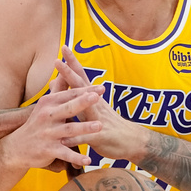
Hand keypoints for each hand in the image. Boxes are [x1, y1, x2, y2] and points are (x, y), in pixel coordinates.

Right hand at [0, 86, 103, 169]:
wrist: (17, 147)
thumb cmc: (38, 123)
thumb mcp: (46, 104)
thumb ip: (58, 87)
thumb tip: (64, 65)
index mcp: (48, 104)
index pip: (68, 94)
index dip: (85, 91)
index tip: (101, 88)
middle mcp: (47, 117)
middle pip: (67, 108)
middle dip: (82, 102)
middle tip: (97, 97)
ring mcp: (47, 134)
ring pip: (68, 130)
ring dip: (84, 128)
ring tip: (99, 126)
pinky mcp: (48, 150)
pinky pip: (64, 154)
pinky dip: (76, 158)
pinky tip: (88, 160)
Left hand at [51, 46, 148, 160]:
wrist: (134, 142)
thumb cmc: (108, 125)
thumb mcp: (91, 109)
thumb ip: (76, 97)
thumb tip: (58, 82)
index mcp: (93, 99)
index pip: (82, 77)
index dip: (73, 63)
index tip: (63, 47)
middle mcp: (96, 105)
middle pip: (81, 86)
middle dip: (69, 73)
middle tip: (56, 60)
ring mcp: (99, 120)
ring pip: (84, 108)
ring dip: (72, 102)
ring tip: (62, 102)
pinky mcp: (101, 137)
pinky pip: (87, 137)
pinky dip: (75, 139)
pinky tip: (63, 140)